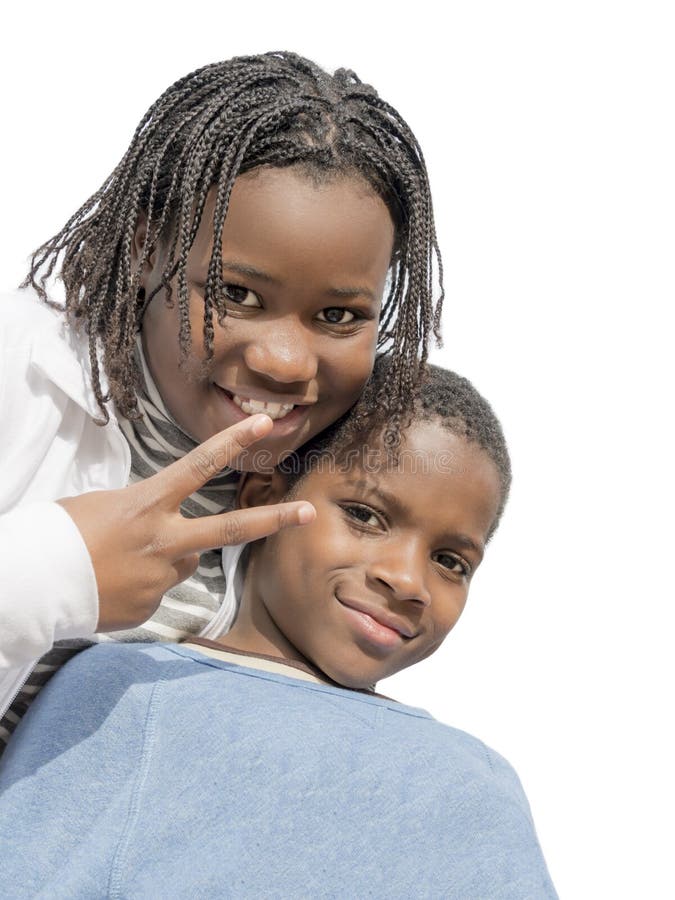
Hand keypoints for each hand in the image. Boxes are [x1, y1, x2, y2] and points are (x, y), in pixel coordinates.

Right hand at [57, 415, 314, 631]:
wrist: (31, 586)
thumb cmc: (58, 534)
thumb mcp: (102, 507)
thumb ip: (145, 515)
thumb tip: (166, 533)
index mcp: (146, 504)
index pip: (198, 465)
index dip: (233, 442)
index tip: (263, 424)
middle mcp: (162, 541)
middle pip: (229, 529)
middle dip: (274, 520)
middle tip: (308, 513)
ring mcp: (160, 577)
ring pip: (183, 563)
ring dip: (163, 560)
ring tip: (117, 563)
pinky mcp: (151, 607)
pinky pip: (157, 591)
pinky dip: (141, 587)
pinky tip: (110, 587)